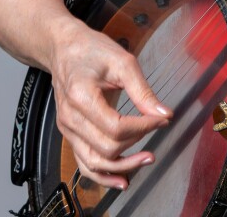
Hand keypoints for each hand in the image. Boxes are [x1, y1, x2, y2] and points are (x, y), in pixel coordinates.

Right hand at [49, 22, 171, 189]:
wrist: (64, 48)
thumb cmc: (90, 50)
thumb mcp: (122, 62)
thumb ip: (142, 90)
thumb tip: (162, 112)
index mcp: (81, 97)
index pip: (116, 127)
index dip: (143, 127)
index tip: (161, 119)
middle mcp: (70, 119)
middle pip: (106, 148)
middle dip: (137, 145)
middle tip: (158, 130)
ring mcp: (67, 129)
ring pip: (94, 162)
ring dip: (122, 167)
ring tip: (146, 160)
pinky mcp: (70, 134)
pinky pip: (84, 162)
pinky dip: (103, 174)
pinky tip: (122, 178)